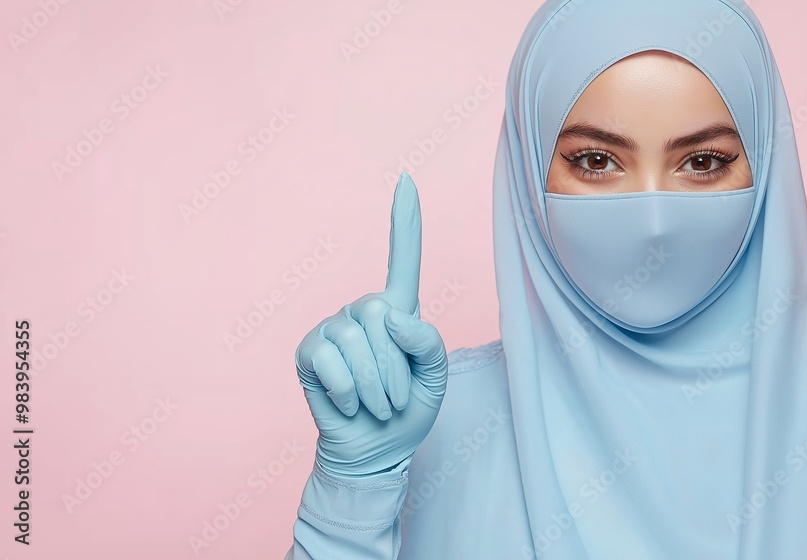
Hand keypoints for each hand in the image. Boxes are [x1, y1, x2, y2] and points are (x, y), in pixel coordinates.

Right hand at [294, 172, 447, 476]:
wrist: (375, 450)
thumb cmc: (407, 411)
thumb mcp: (435, 380)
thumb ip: (428, 343)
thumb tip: (391, 313)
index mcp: (399, 311)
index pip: (403, 259)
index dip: (405, 222)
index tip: (407, 180)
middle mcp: (364, 311)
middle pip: (383, 316)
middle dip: (396, 368)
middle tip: (394, 398)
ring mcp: (333, 328)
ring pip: (359, 342)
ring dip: (375, 386)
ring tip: (375, 404)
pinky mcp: (309, 351)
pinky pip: (333, 362)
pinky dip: (348, 392)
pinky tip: (348, 404)